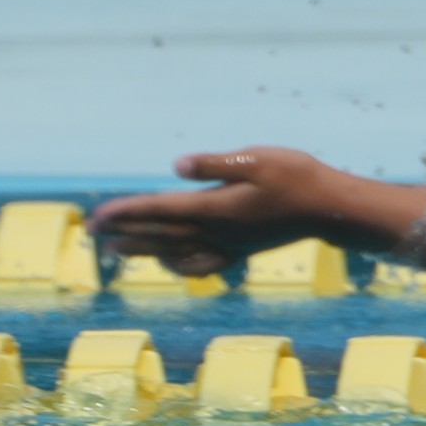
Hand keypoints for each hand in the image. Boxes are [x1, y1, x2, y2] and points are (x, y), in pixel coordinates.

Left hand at [90, 148, 354, 278]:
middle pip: (160, 235)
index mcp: (216, 208)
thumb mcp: (257, 158)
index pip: (159, 211)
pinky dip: (178, 266)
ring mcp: (230, 245)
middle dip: (123, 233)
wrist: (333, 209)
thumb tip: (175, 168)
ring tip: (114, 252)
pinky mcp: (243, 250)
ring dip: (142, 251)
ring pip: (175, 252)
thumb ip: (214, 164)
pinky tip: (169, 265)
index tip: (98, 216)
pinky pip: (201, 265)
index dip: (126, 213)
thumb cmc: (298, 178)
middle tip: (91, 234)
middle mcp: (218, 232)